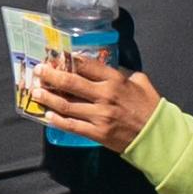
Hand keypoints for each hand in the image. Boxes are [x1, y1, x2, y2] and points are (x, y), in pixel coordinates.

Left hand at [32, 57, 161, 152]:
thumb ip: (123, 74)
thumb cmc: (149, 108)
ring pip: (67, 105)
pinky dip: (58, 120)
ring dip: (49, 97)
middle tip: (38, 71)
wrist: (156, 136)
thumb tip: (106, 70)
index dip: (68, 60)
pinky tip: (47, 115)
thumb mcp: (140, 82)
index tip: (55, 57)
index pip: (86, 66)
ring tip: (36, 92)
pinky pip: (72, 126)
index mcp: (116, 80)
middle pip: (71, 83)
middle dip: (51, 76)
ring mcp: (100, 116)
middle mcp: (105, 96)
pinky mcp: (97, 133)